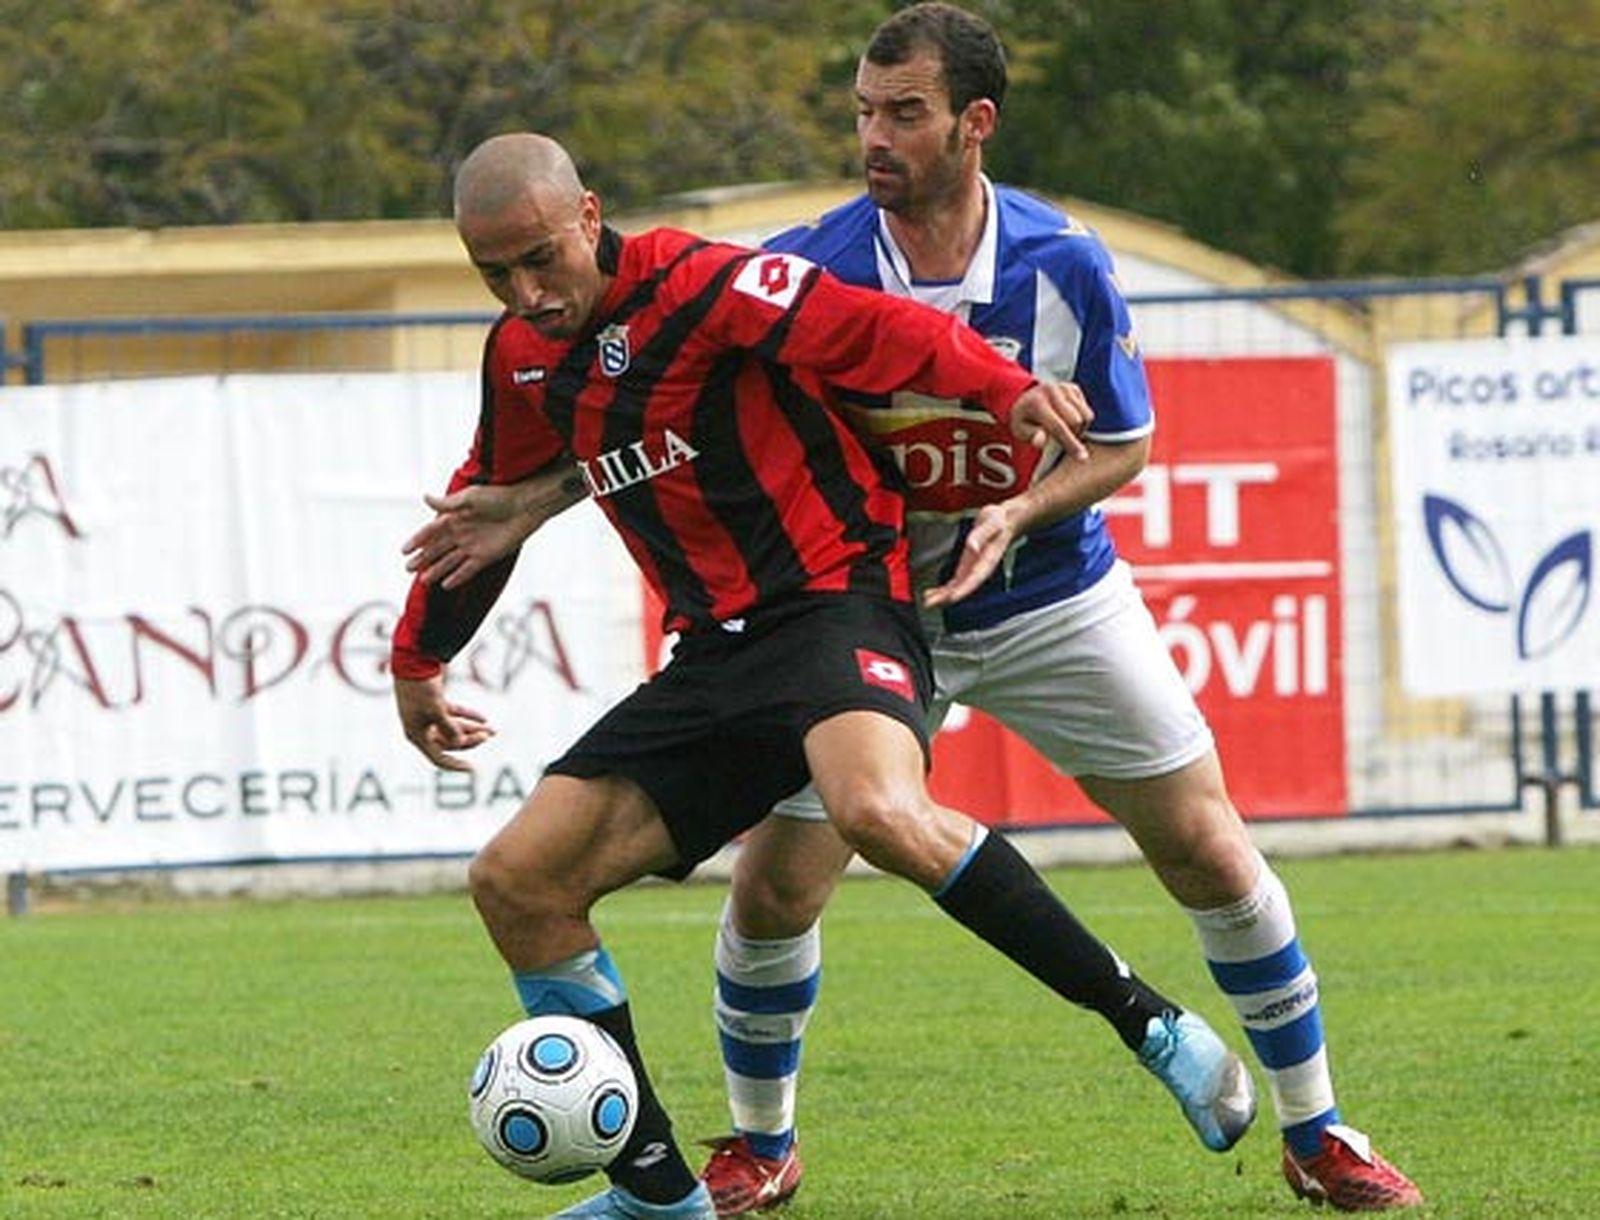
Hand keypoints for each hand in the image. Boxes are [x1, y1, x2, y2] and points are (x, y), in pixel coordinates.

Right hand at [394, 674, 493, 771]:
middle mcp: (422, 728)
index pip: (438, 758)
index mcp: (416, 735)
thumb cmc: (421, 687)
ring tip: (492, 730)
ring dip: (472, 729)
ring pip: (454, 728)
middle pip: (450, 743)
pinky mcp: (435, 704)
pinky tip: (483, 718)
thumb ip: (449, 727)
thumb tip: (459, 743)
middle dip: (470, 741)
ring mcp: (428, 716)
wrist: (413, 660)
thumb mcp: (436, 709)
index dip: (455, 765)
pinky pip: (454, 715)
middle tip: (489, 735)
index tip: (473, 769)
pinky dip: (468, 716)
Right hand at [402, 485, 531, 588]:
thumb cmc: (497, 497)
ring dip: (436, 570)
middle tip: (408, 569)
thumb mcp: (470, 497)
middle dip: (423, 559)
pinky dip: (457, 577)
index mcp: (455, 517)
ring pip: (449, 561)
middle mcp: (461, 533)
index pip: (431, 531)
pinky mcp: (485, 557)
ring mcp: (472, 546)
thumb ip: (447, 503)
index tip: (404, 550)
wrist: (523, 508)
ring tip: (422, 580)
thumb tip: (424, 497)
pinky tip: (445, 585)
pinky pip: (467, 570)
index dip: (417, 540)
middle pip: (437, 549)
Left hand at [922, 502, 1017, 607]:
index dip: (963, 589)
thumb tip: (972, 546)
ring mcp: (972, 569)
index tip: (952, 598)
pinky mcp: (966, 566)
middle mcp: (979, 568)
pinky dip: (944, 589)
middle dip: (947, 597)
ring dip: (943, 596)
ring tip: (927, 602)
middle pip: (963, 587)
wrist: (1004, 521)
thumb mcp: (992, 523)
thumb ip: (981, 535)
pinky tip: (932, 594)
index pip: (975, 578)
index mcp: (987, 560)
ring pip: (957, 587)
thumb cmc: (999, 521)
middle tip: (929, 604)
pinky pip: (955, 582)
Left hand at [1008, 381, 1091, 459]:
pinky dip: (1081, 419)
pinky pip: (1087, 410)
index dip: (1071, 443)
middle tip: (1062, 440)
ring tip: (1064, 429)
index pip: (1059, 427)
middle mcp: (1052, 391)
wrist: (1025, 398)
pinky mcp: (1073, 388)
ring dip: (1079, 428)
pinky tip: (1067, 419)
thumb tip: (1041, 440)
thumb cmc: (1023, 419)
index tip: (1082, 458)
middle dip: (1074, 435)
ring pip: (1086, 416)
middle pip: (1077, 421)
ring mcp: (1065, 387)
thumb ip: (1031, 436)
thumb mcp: (1019, 430)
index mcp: (1037, 403)